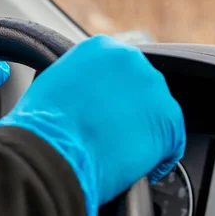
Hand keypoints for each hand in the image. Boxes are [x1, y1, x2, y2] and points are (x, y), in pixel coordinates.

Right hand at [0, 35, 184, 215]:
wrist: (52, 151)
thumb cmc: (42, 125)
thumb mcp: (53, 85)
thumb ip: (78, 81)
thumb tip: (87, 97)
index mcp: (101, 47)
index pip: (117, 71)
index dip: (111, 97)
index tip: (105, 113)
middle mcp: (130, 59)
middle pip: (139, 88)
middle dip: (128, 111)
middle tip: (112, 135)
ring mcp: (152, 88)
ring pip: (156, 113)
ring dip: (143, 132)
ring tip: (122, 154)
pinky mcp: (168, 120)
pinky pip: (172, 142)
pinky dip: (158, 158)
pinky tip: (138, 168)